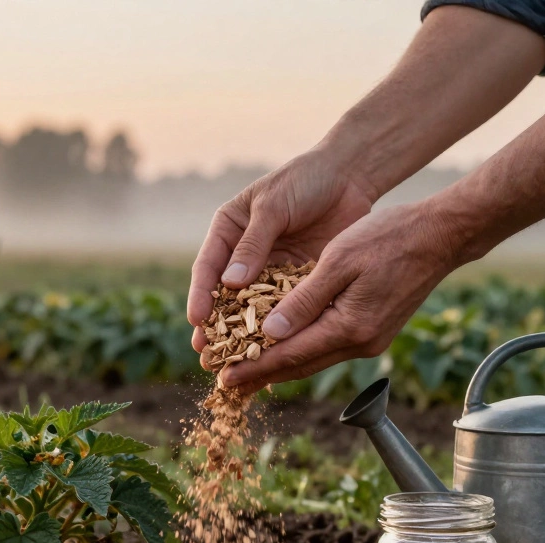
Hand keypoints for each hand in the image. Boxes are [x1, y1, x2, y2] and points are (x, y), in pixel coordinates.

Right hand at [186, 148, 375, 354]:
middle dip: (217, 327)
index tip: (197, 321)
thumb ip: (254, 244)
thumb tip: (229, 283)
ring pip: (253, 308)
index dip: (200, 295)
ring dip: (245, 336)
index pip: (207, 268)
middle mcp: (244, 255)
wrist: (348, 177)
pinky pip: (284, 308)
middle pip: (225, 297)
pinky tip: (274, 353)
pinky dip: (279, 330)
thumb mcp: (273, 207)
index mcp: (228, 232)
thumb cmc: (303, 181)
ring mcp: (270, 271)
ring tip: (235, 364)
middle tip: (207, 356)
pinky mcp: (296, 281)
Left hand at [218, 202, 460, 393]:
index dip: (254, 368)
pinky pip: (329, 347)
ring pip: (315, 359)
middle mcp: (361, 343)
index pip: (290, 356)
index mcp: (349, 327)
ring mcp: (370, 340)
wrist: (440, 236)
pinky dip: (302, 350)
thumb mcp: (338, 261)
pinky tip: (284, 348)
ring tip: (249, 371)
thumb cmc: (389, 238)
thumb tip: (270, 334)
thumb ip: (303, 300)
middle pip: (300, 366)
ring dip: (281, 366)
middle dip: (262, 375)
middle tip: (227, 383)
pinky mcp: (374, 331)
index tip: (225, 378)